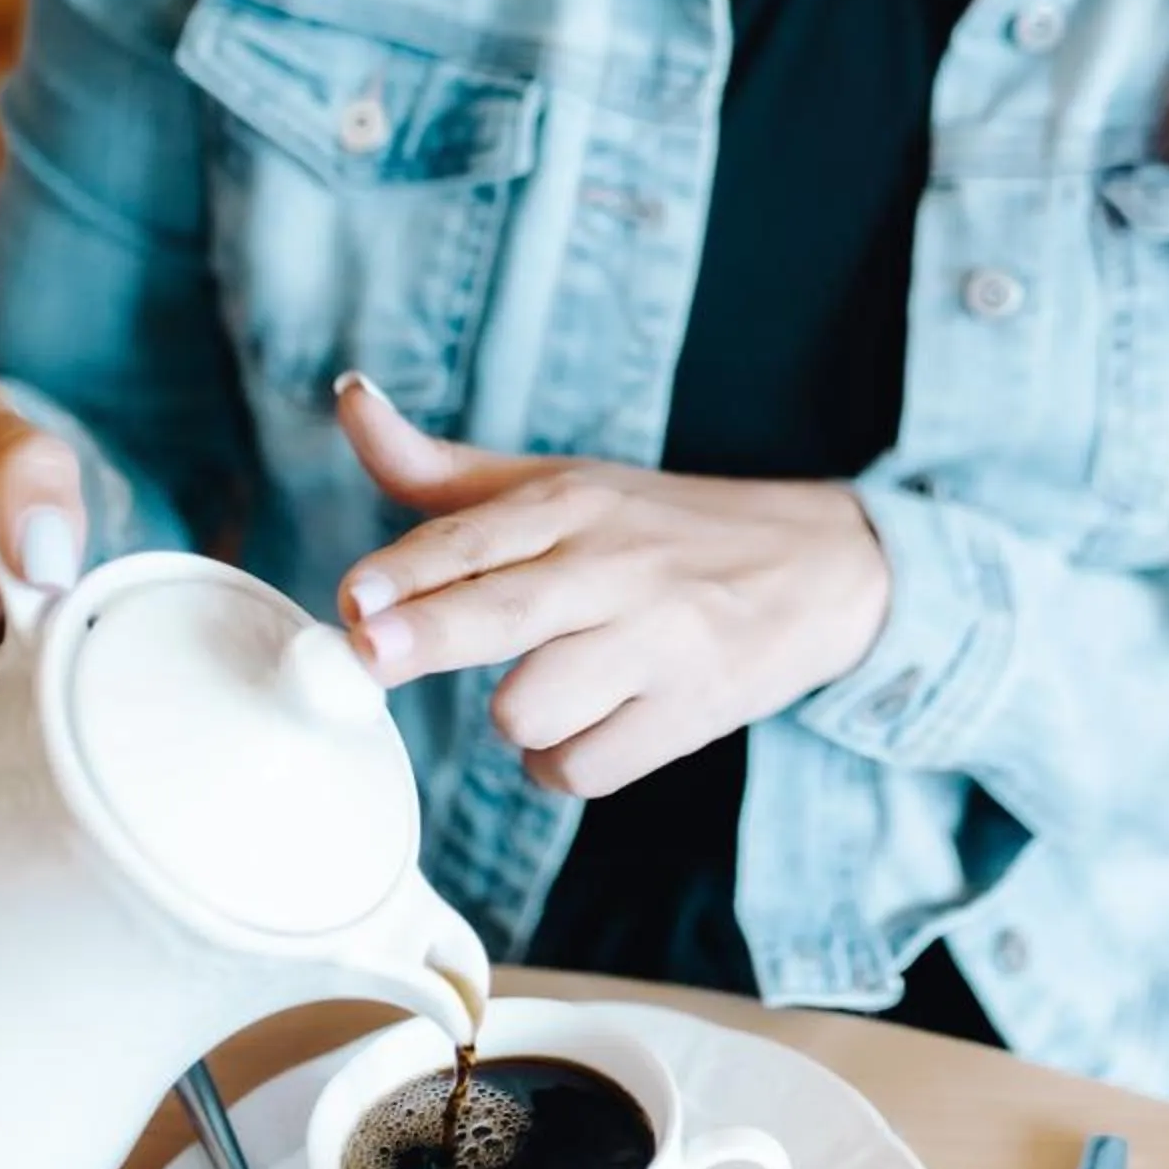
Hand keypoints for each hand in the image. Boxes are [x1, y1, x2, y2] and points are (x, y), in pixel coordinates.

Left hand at [333, 376, 889, 798]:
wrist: (818, 565)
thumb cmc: (659, 528)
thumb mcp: (560, 484)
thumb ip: (440, 469)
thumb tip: (350, 398)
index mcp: (572, 502)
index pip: (478, 533)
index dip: (410, 570)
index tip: (356, 600)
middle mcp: (614, 566)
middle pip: (505, 611)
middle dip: (431, 634)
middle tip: (371, 654)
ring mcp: (658, 642)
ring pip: (535, 707)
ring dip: (515, 718)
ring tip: (545, 690)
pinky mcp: (692, 712)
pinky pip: (584, 769)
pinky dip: (563, 764)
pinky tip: (586, 726)